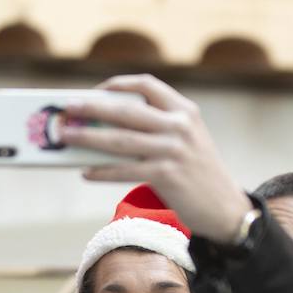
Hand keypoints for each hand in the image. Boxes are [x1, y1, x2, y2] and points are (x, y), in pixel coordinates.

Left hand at [60, 74, 252, 241]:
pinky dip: (102, 170)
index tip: (96, 90)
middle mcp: (180, 126)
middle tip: (67, 108)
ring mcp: (173, 150)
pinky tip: (86, 172)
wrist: (225, 207)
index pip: (147, 85)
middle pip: (126, 110)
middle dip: (92, 108)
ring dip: (88, 137)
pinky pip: (124, 170)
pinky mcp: (166, 175)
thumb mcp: (187, 139)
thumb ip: (156, 127)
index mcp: (185, 111)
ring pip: (120, 140)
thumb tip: (103, 126)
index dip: (118, 85)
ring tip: (66, 137)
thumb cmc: (198, 173)